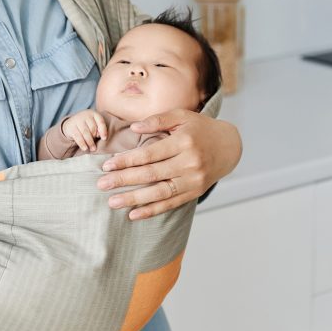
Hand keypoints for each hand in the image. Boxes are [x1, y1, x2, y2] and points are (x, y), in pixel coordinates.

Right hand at [61, 110, 107, 151]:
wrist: (70, 124)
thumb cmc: (86, 125)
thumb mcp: (93, 124)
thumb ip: (99, 129)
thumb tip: (102, 137)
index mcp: (93, 114)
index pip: (100, 121)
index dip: (103, 131)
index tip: (104, 139)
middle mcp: (85, 115)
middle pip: (93, 128)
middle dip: (95, 137)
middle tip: (96, 145)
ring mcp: (77, 120)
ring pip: (85, 133)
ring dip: (90, 142)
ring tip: (93, 149)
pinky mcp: (71, 127)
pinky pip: (78, 137)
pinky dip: (82, 143)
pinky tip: (85, 148)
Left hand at [97, 109, 241, 219]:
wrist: (229, 146)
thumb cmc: (200, 128)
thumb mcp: (182, 116)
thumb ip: (157, 120)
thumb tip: (133, 128)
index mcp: (183, 142)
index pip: (150, 154)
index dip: (127, 160)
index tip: (107, 165)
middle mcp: (189, 163)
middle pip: (151, 174)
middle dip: (124, 180)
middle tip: (102, 184)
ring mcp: (193, 180)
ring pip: (159, 193)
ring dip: (134, 199)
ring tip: (113, 202)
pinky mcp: (195, 193)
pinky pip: (171, 204)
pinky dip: (152, 211)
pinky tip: (134, 214)